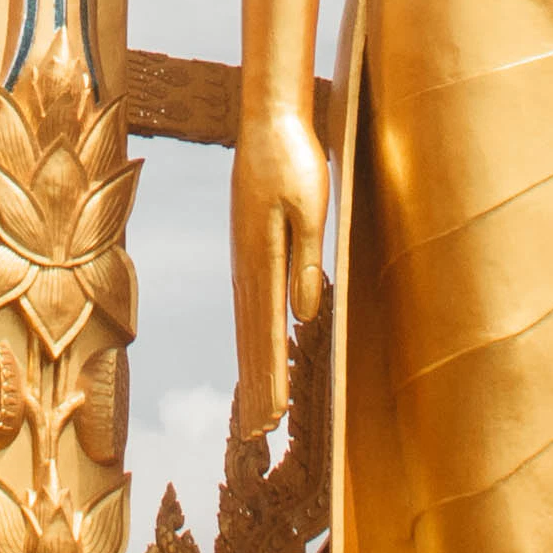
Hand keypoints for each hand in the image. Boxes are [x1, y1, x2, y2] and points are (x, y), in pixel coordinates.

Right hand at [229, 98, 329, 446]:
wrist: (267, 119)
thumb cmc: (296, 159)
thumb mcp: (311, 207)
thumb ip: (307, 261)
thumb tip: (306, 315)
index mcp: (261, 258)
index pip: (268, 330)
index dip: (273, 376)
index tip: (277, 415)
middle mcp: (245, 265)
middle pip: (252, 337)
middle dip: (259, 386)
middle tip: (262, 433)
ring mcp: (242, 258)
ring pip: (248, 326)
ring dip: (253, 369)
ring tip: (258, 406)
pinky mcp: (246, 250)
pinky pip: (248, 306)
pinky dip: (252, 339)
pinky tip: (255, 354)